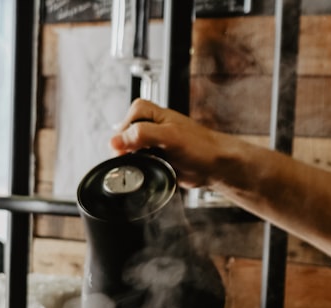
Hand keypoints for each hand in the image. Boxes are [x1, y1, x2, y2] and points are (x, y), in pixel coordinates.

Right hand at [109, 98, 233, 189]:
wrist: (214, 165)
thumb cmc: (200, 146)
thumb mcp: (168, 136)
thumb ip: (141, 134)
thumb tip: (115, 140)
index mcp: (150, 112)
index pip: (126, 121)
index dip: (124, 136)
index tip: (126, 149)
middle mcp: (149, 126)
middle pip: (124, 137)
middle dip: (127, 151)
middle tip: (137, 159)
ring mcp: (151, 142)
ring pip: (129, 152)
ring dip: (133, 162)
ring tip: (147, 164)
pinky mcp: (154, 157)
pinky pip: (138, 163)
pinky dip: (140, 169)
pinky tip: (149, 171)